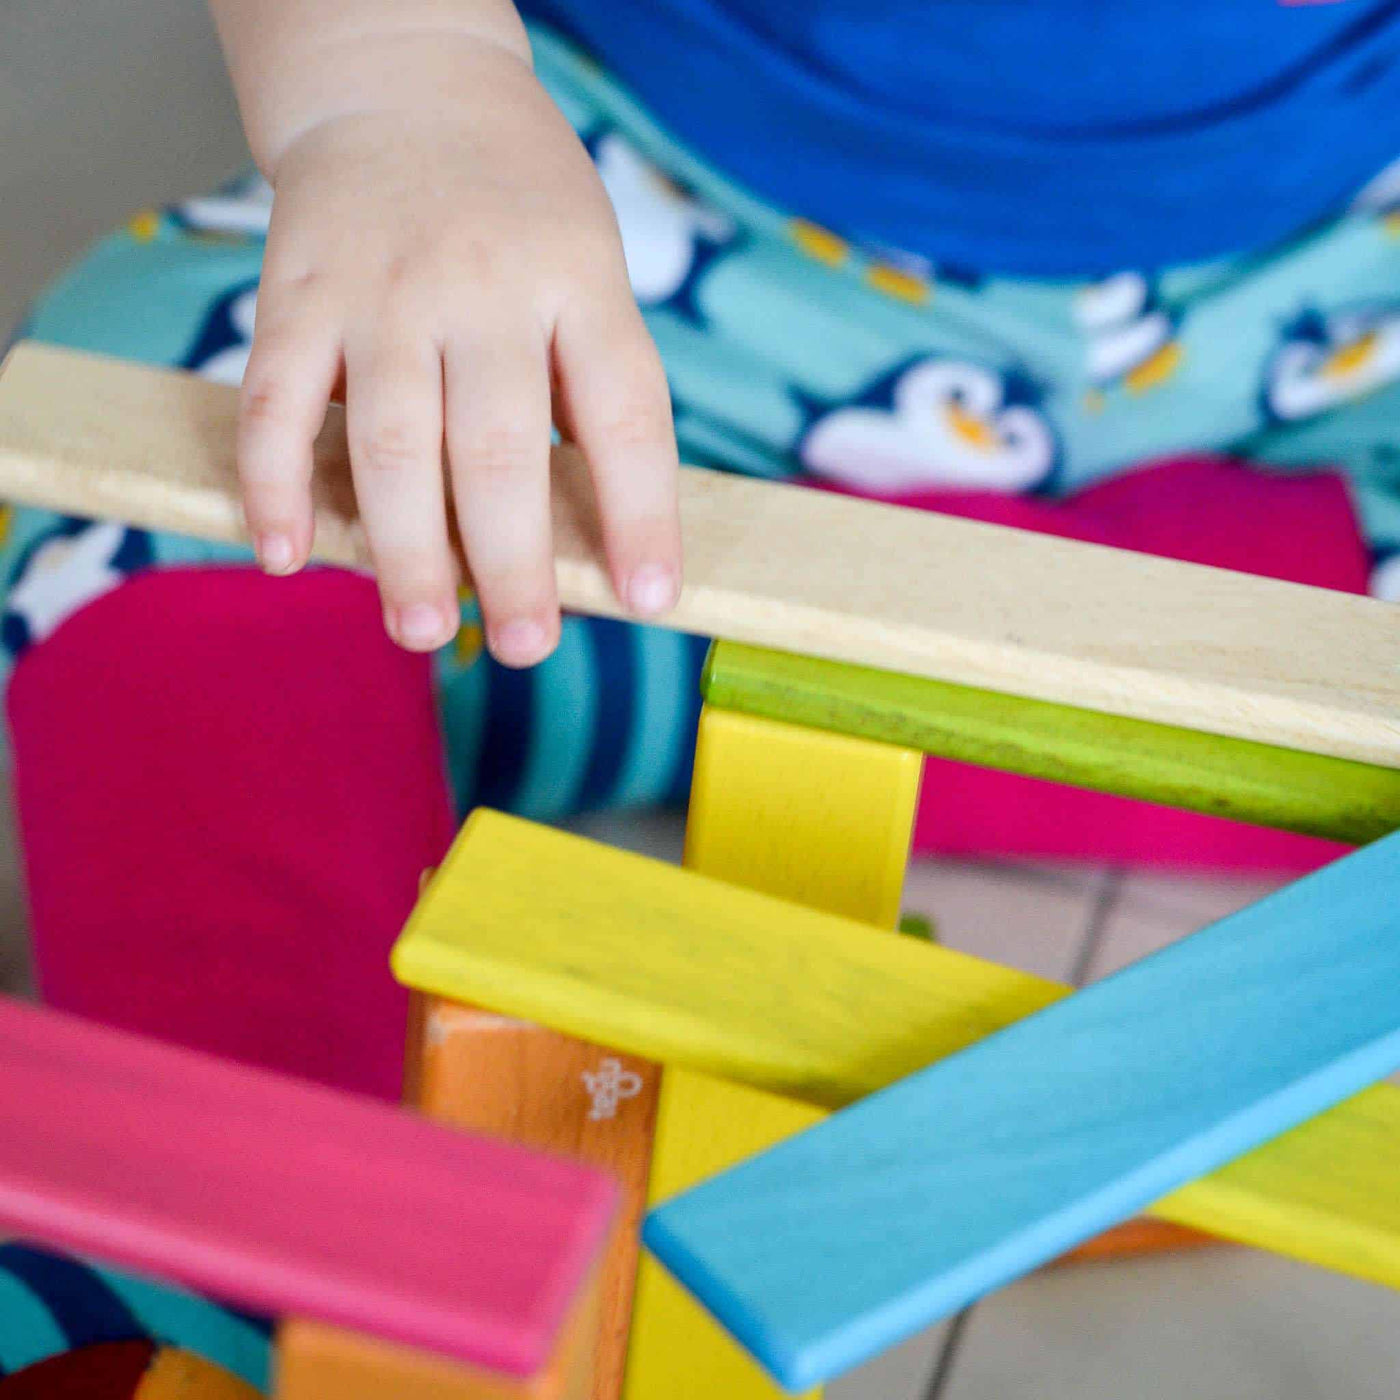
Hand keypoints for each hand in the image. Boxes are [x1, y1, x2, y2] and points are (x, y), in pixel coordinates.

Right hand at [236, 38, 680, 663]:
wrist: (405, 84)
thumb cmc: (520, 209)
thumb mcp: (590, 269)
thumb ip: (589, 386)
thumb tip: (595, 538)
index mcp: (580, 282)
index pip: (624, 416)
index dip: (641, 515)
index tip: (648, 599)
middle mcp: (484, 288)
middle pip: (500, 450)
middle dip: (516, 563)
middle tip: (528, 646)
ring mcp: (384, 291)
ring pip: (393, 443)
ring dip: (406, 549)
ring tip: (424, 630)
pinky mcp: (297, 293)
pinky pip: (278, 401)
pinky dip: (275, 484)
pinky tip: (285, 554)